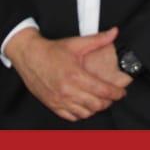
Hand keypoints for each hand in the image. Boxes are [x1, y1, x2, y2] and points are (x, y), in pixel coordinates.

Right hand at [6, 26, 126, 121]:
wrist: (28, 55)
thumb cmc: (51, 50)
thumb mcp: (76, 43)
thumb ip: (98, 39)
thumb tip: (114, 32)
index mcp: (75, 75)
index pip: (103, 90)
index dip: (116, 93)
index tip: (121, 92)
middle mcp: (68, 90)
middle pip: (96, 104)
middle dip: (108, 101)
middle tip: (111, 96)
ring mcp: (59, 100)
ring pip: (85, 113)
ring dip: (95, 108)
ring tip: (98, 100)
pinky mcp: (52, 105)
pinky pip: (71, 117)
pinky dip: (80, 113)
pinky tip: (84, 106)